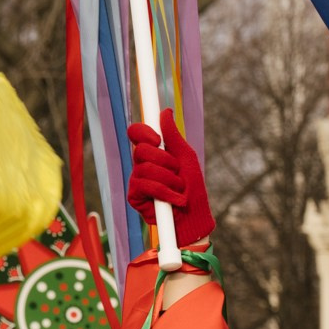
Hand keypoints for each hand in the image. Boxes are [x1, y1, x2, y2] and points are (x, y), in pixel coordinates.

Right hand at [124, 114, 213, 251]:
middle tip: (177, 172)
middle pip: (140, 150)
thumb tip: (165, 111)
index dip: (143, 131)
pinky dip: (165, 193)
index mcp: (153, 153)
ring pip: (145, 169)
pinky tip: (176, 200)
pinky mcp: (134, 197)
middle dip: (165, 161)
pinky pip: (145, 186)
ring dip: (169, 180)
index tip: (156, 137)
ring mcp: (136, 181)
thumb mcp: (186, 158)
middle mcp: (141, 165)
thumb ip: (174, 136)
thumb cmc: (193, 188)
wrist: (194, 216)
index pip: (136, 133)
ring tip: (179, 189)